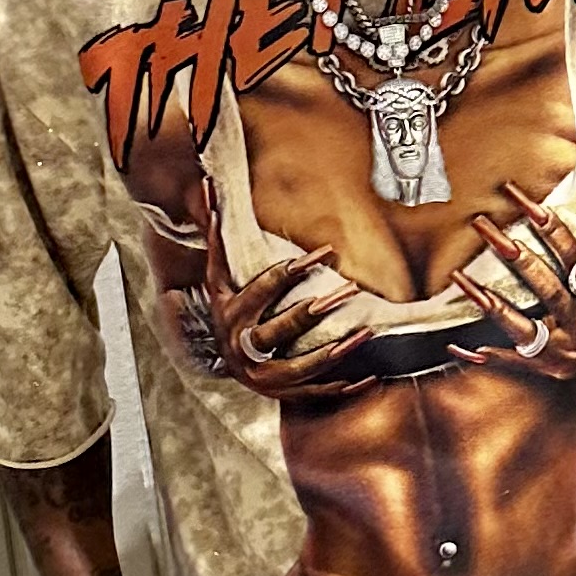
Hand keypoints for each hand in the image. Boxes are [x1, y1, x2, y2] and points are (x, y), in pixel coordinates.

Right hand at [203, 176, 377, 401]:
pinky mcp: (282, 394)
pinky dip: (342, 387)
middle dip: (315, 310)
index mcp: (232, 311)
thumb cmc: (227, 306)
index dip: (294, 270)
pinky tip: (369, 376)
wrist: (223, 361)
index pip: (265, 288)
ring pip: (299, 366)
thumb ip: (216, 231)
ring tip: (364, 333)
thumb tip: (206, 182)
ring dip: (334, 352)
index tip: (326, 252)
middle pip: (280, 328)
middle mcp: (243, 344)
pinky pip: (314, 394)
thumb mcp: (217, 273)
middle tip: (351, 290)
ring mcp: (262, 374)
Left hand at [447, 145, 575, 381]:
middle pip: (546, 282)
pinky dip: (486, 353)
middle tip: (482, 224)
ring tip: (459, 277)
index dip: (560, 224)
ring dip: (488, 301)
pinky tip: (457, 344)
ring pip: (521, 322)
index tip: (531, 200)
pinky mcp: (543, 363)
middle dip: (512, 254)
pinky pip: (510, 358)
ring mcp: (562, 342)